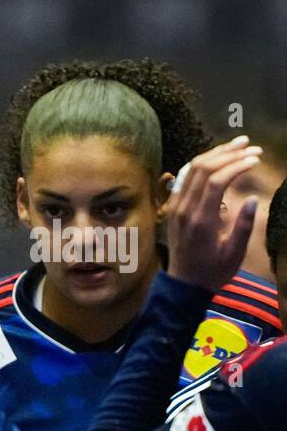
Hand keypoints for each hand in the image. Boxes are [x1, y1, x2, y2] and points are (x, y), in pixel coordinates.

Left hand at [167, 136, 262, 290]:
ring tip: (238, 145)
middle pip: (202, 170)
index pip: (215, 181)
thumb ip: (244, 227)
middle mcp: (184, 211)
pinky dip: (200, 164)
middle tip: (251, 145)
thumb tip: (253, 198)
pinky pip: (183, 179)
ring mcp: (175, 208)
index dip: (236, 165)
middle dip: (228, 153)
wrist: (183, 285)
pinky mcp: (173, 209)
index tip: (256, 159)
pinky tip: (216, 157)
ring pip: (191, 170)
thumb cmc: (212, 272)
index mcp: (200, 221)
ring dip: (214, 154)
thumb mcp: (234, 254)